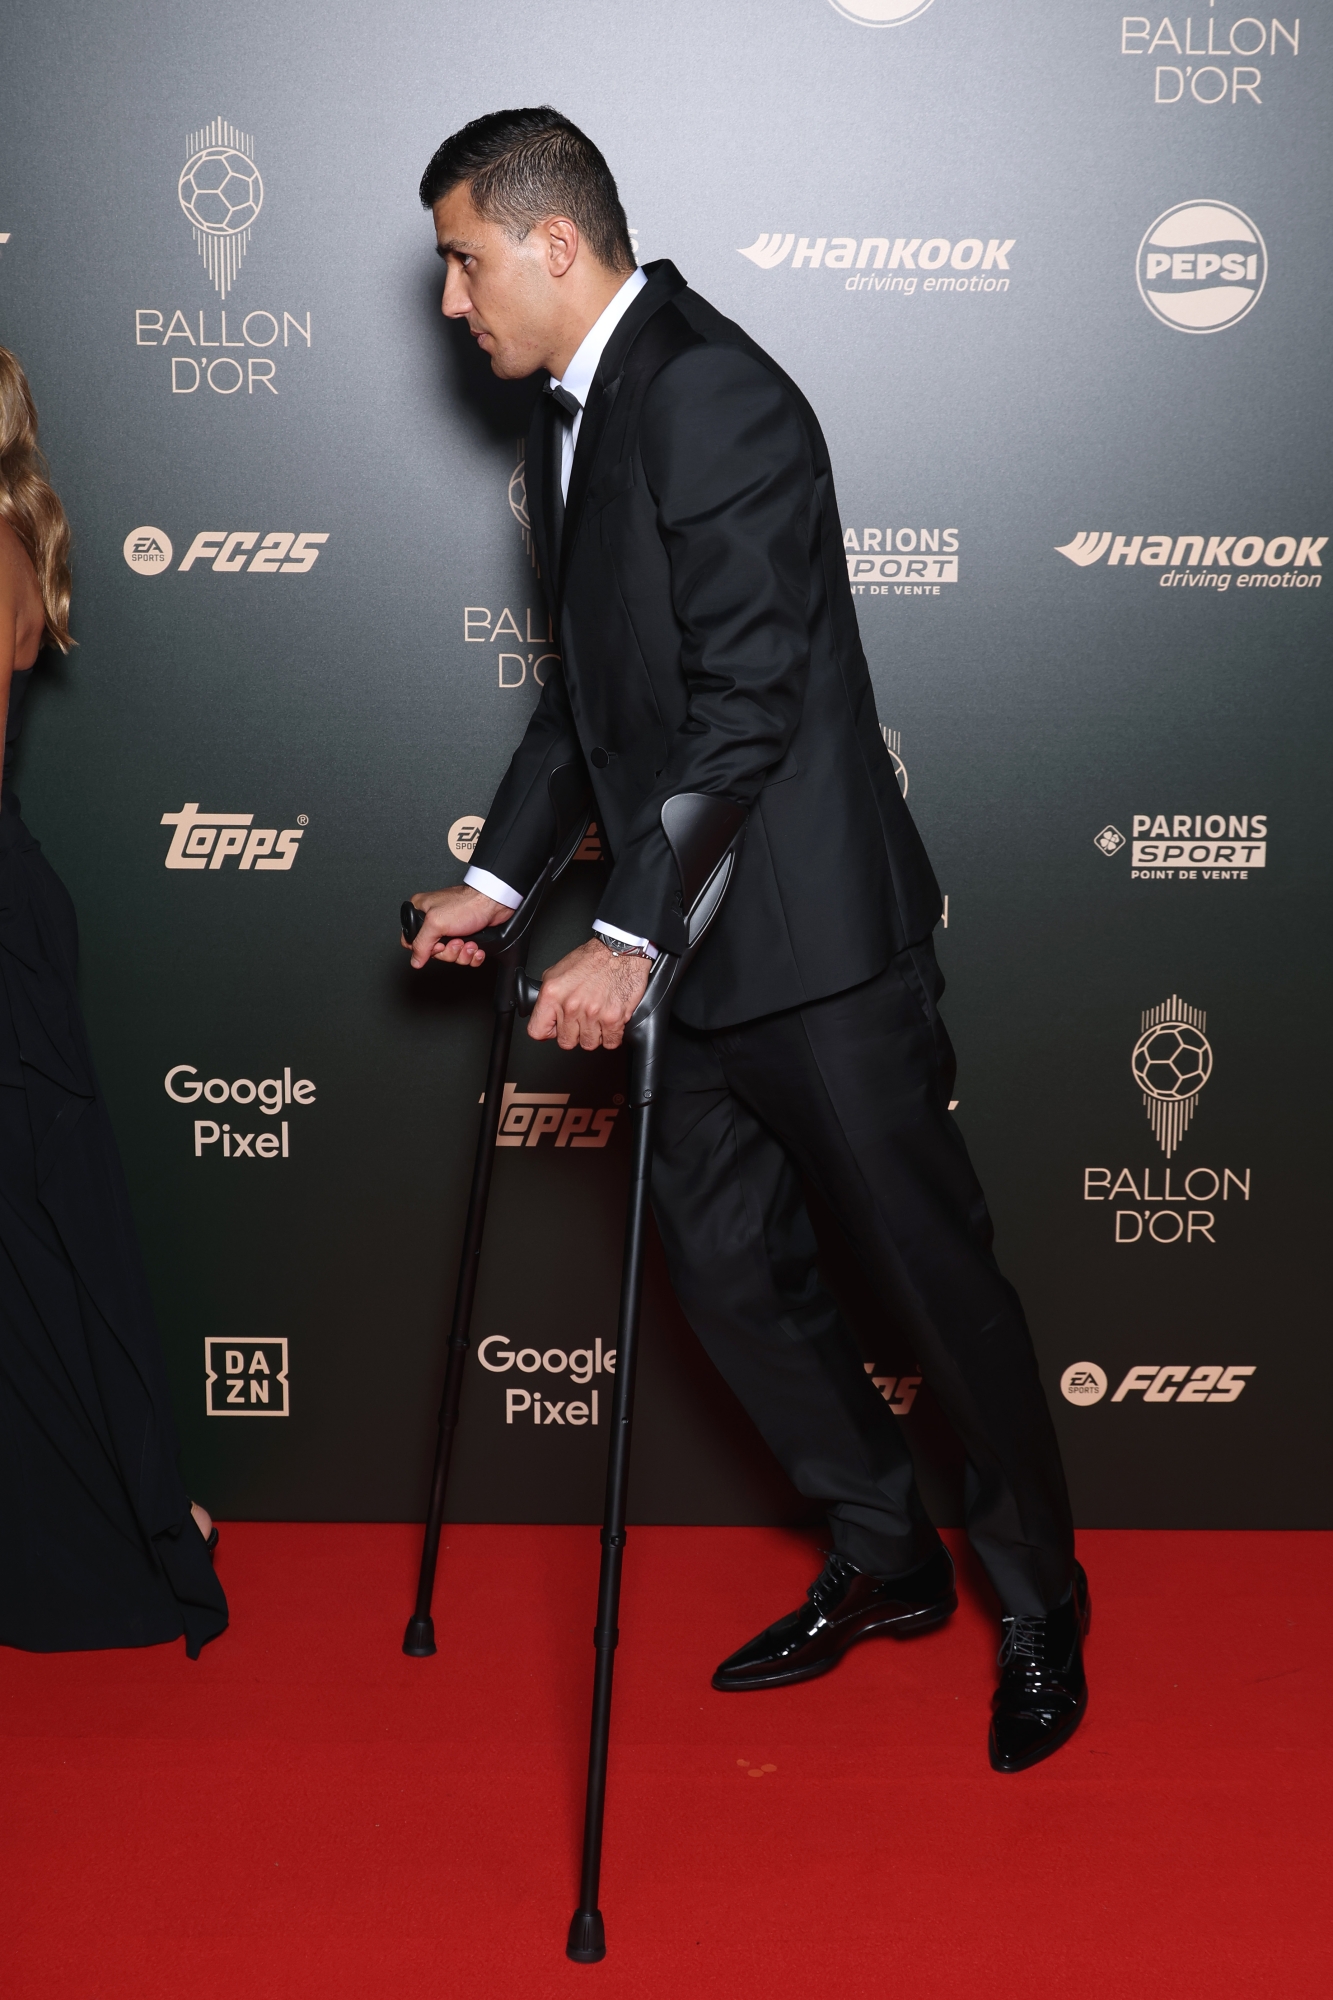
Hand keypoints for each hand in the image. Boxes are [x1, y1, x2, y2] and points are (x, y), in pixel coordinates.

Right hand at [402, 885, 513, 968]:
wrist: (494, 903)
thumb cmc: (467, 904)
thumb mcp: (436, 923)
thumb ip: (421, 944)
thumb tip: (415, 960)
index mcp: (421, 912)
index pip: (411, 940)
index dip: (424, 948)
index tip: (437, 944)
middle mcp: (435, 921)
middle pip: (433, 952)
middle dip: (449, 951)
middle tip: (457, 941)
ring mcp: (451, 929)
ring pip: (450, 955)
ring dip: (462, 954)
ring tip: (469, 942)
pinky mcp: (466, 935)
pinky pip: (464, 955)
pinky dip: (472, 955)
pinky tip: (476, 947)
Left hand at [528, 938, 650, 1050]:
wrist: (620, 950)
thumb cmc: (592, 958)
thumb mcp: (557, 972)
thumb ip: (548, 997)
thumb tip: (546, 1014)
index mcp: (553, 994)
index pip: (537, 1031)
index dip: (548, 1031)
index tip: (554, 1028)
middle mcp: (571, 1006)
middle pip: (566, 1042)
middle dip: (574, 1033)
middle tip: (581, 1021)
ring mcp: (593, 1014)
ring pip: (588, 1044)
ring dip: (594, 1035)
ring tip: (597, 1019)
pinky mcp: (614, 1018)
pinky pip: (610, 1042)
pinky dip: (611, 1036)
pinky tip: (610, 1023)